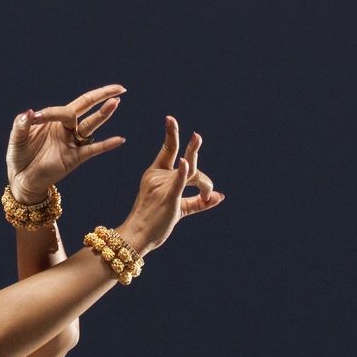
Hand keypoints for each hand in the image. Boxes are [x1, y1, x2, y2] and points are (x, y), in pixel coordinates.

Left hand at [6, 83, 127, 203]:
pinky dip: (106, 145)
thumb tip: (29, 113)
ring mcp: (71, 142)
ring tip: (115, 102)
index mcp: (53, 119)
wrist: (21, 179)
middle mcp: (65, 128)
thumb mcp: (17, 139)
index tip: (35, 119)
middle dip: (101, 96)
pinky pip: (93, 150)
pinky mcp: (74, 158)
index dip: (51, 112)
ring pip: (90, 125)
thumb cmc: (20, 156)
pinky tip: (119, 139)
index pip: (62, 109)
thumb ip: (21, 125)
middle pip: (86, 107)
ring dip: (102, 115)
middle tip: (118, 88)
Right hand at [118, 115, 223, 254]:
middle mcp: (158, 177)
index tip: (170, 119)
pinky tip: (185, 162)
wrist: (137, 236)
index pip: (167, 151)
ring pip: (192, 174)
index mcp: (155, 175)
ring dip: (204, 184)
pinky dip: (182, 171)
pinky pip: (178, 181)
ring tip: (208, 193)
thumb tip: (220, 196)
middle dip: (193, 150)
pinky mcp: (168, 198)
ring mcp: (162, 186)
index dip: (171, 134)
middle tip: (197, 136)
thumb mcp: (178, 209)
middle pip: (185, 161)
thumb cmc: (154, 224)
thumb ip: (198, 202)